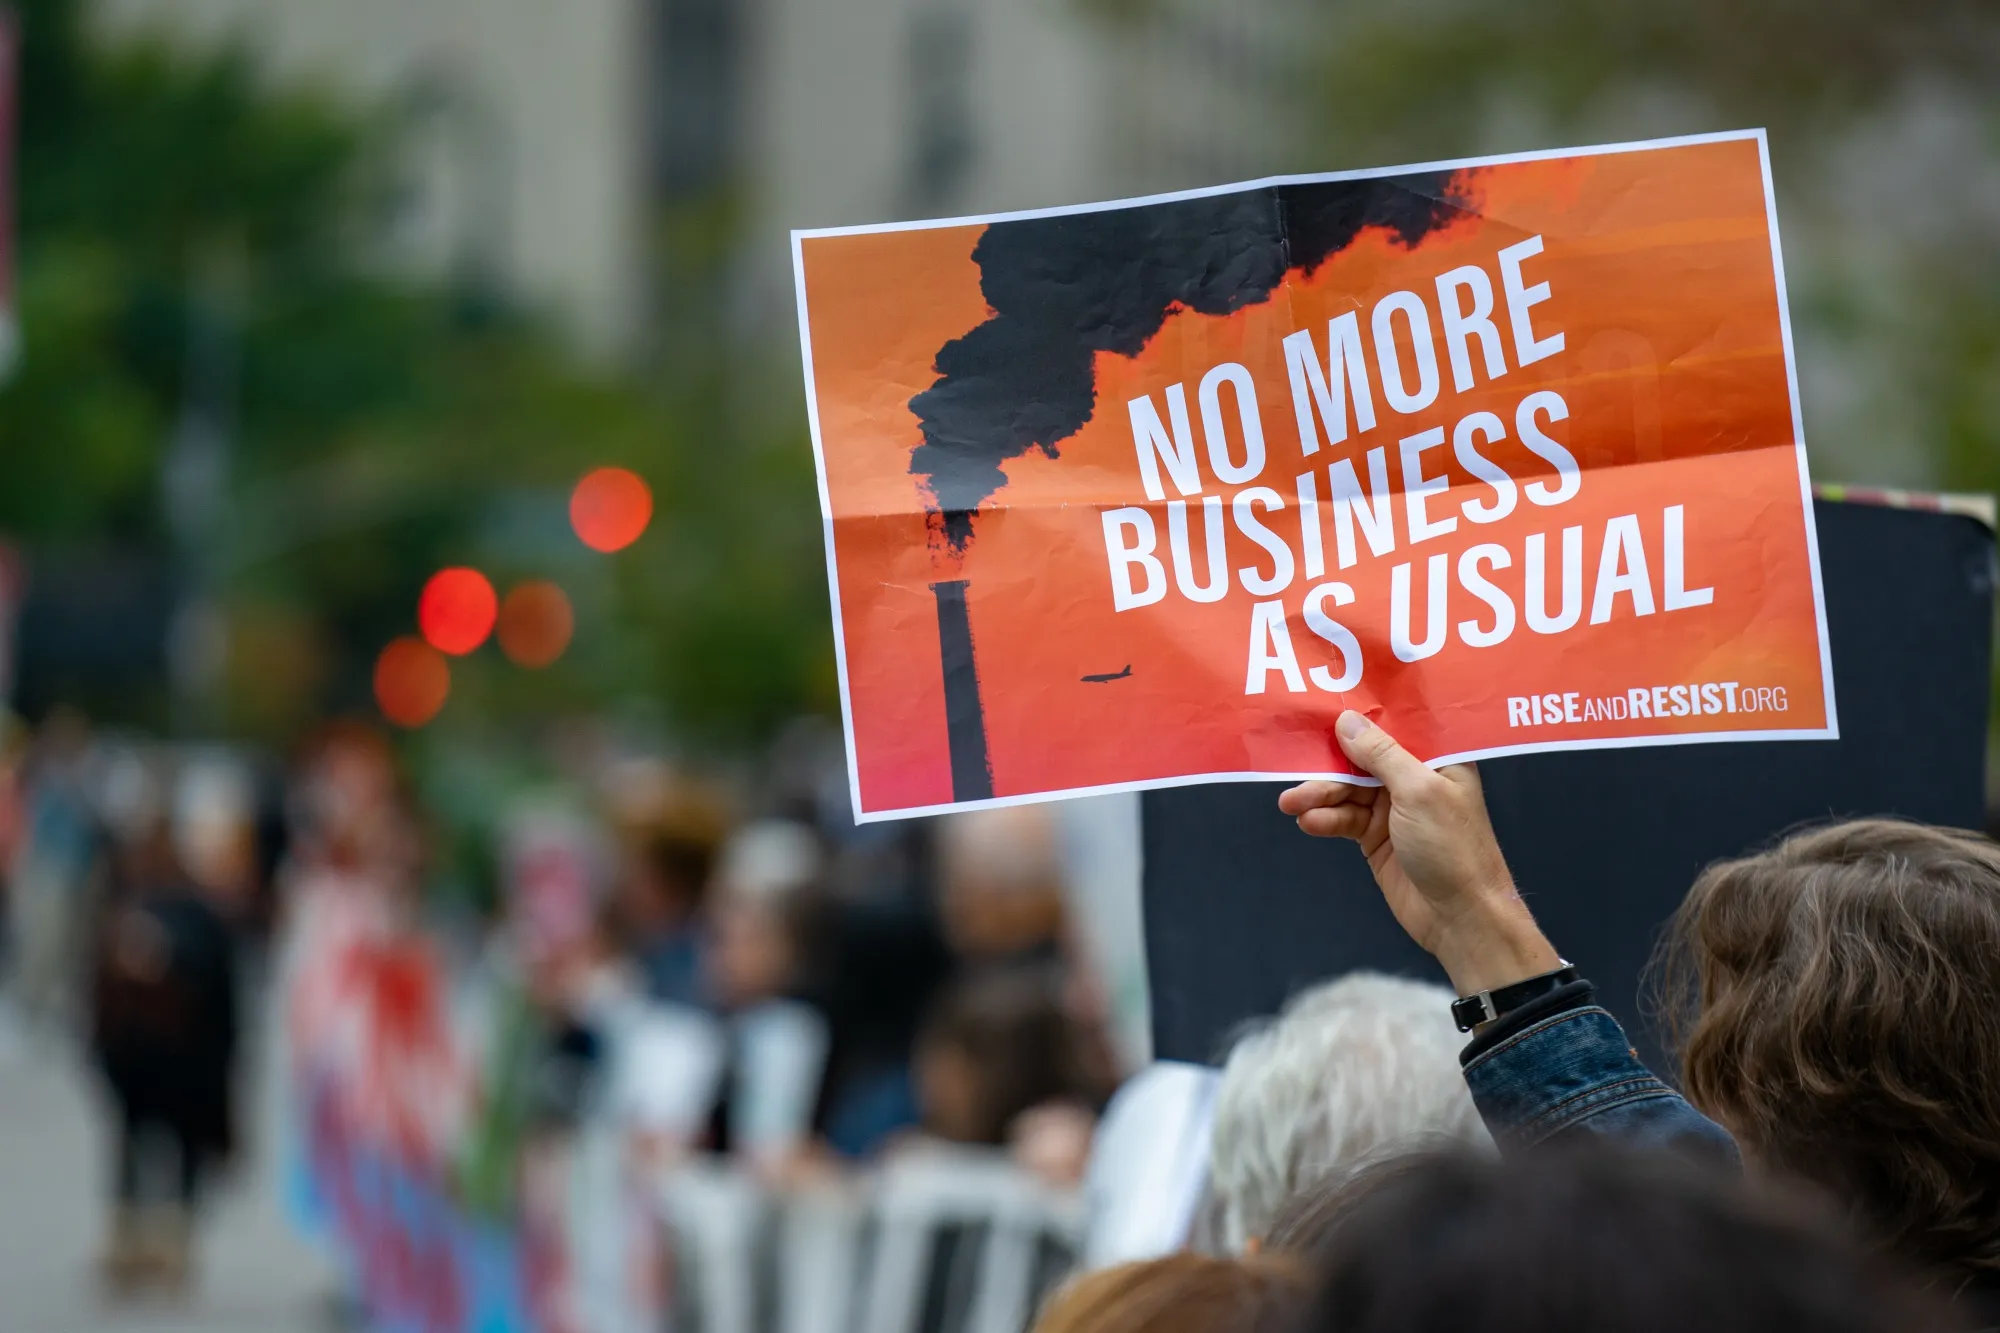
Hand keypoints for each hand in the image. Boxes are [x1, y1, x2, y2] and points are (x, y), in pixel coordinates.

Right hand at [1278, 710, 1561, 995]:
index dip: (1359, 718)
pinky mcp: (1376, 839)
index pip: (1393, 726)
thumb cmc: (1452, 847)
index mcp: (1436, 758)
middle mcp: (1414, 779)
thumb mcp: (1418, 791)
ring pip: (1347, 791)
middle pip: (1361, 760)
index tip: (1321, 706)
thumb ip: (1381, 754)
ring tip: (1291, 804)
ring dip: (1319, 796)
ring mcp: (1393, 810)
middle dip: (1328, 765)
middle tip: (1294, 770)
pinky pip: (1344, 820)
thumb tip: (1347, 720)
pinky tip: (1309, 823)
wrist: (1460, 916)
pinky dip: (1326, 820)